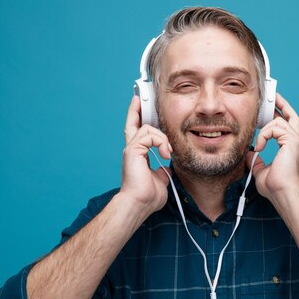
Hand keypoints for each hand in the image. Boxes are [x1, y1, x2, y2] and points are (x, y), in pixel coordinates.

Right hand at [120, 96, 171, 212]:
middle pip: (133, 122)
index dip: (136, 116)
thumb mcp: (161, 179)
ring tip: (167, 152)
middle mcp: (132, 149)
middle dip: (136, 107)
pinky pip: (148, 135)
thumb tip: (168, 167)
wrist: (140, 204)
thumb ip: (163, 170)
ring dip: (162, 138)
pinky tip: (165, 153)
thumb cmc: (148, 197)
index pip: (136, 131)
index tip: (138, 103)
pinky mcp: (132, 150)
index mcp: (137, 155)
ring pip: (147, 128)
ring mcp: (131, 149)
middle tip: (140, 94)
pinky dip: (160, 142)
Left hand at [247, 93, 298, 200]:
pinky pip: (275, 127)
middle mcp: (296, 141)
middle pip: (291, 114)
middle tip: (270, 97)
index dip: (280, 113)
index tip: (271, 107)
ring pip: (278, 121)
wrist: (282, 193)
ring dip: (264, 130)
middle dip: (280, 104)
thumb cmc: (275, 186)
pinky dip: (265, 135)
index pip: (288, 124)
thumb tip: (250, 153)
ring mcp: (295, 140)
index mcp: (290, 146)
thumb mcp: (261, 170)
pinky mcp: (292, 141)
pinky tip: (261, 147)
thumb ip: (256, 160)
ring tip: (259, 145)